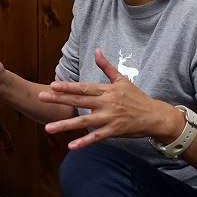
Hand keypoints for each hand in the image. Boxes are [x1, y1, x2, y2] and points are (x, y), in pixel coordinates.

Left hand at [40, 48, 173, 149]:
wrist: (155, 116)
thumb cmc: (137, 97)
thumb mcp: (122, 80)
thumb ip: (106, 66)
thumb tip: (96, 50)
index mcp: (106, 90)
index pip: (83, 88)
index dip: (67, 87)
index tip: (52, 85)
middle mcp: (106, 103)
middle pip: (79, 101)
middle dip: (59, 100)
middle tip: (41, 98)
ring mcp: (109, 118)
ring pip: (84, 122)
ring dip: (65, 125)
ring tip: (48, 128)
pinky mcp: (114, 131)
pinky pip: (96, 138)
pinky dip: (84, 142)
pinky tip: (70, 146)